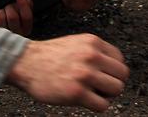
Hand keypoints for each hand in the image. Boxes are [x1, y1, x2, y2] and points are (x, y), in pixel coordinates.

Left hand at [0, 0, 33, 35]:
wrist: (2, 38)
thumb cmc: (14, 24)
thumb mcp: (23, 17)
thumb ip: (27, 7)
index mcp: (26, 30)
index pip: (27, 16)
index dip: (23, 3)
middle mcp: (15, 35)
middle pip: (13, 17)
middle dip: (10, 7)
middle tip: (8, 7)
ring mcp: (2, 36)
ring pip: (1, 18)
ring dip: (0, 12)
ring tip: (1, 14)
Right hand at [7, 34, 128, 111]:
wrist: (25, 63)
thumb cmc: (48, 56)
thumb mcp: (76, 44)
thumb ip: (95, 52)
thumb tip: (114, 69)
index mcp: (93, 42)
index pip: (120, 60)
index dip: (113, 71)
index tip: (102, 76)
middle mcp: (91, 56)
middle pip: (122, 75)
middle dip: (113, 83)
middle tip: (99, 87)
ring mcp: (85, 74)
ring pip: (116, 89)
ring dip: (106, 95)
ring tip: (92, 93)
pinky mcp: (77, 92)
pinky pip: (103, 105)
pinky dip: (96, 106)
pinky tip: (84, 100)